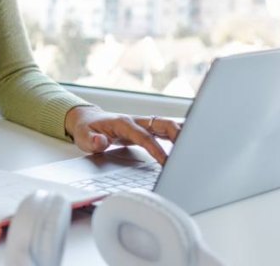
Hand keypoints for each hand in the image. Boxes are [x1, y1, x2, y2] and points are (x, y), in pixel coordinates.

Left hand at [64, 106, 180, 164]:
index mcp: (122, 123)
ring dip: (182, 134)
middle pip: (162, 124)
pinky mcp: (146, 130)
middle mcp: (136, 121)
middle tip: (189, 152)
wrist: (87, 119)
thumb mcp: (83, 136)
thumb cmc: (87, 129)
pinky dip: (178, 136)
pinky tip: (190, 144)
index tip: (166, 161)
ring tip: (196, 148)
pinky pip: (165, 131)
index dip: (156, 148)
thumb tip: (100, 142)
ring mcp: (143, 124)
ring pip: (167, 125)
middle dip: (178, 135)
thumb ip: (92, 140)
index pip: (143, 136)